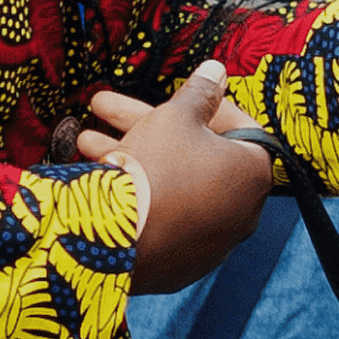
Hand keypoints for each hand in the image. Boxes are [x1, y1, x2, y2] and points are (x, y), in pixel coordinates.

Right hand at [93, 62, 279, 294]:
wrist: (113, 240)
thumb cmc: (154, 169)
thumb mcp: (176, 117)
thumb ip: (200, 93)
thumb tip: (217, 71)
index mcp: (252, 175)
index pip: (240, 129)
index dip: (207, 105)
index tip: (180, 94)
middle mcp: (241, 213)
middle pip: (196, 157)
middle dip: (150, 127)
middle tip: (108, 110)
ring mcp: (210, 245)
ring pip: (173, 188)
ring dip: (134, 159)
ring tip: (86, 142)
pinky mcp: (180, 266)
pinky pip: (163, 220)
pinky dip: (140, 198)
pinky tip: (101, 179)